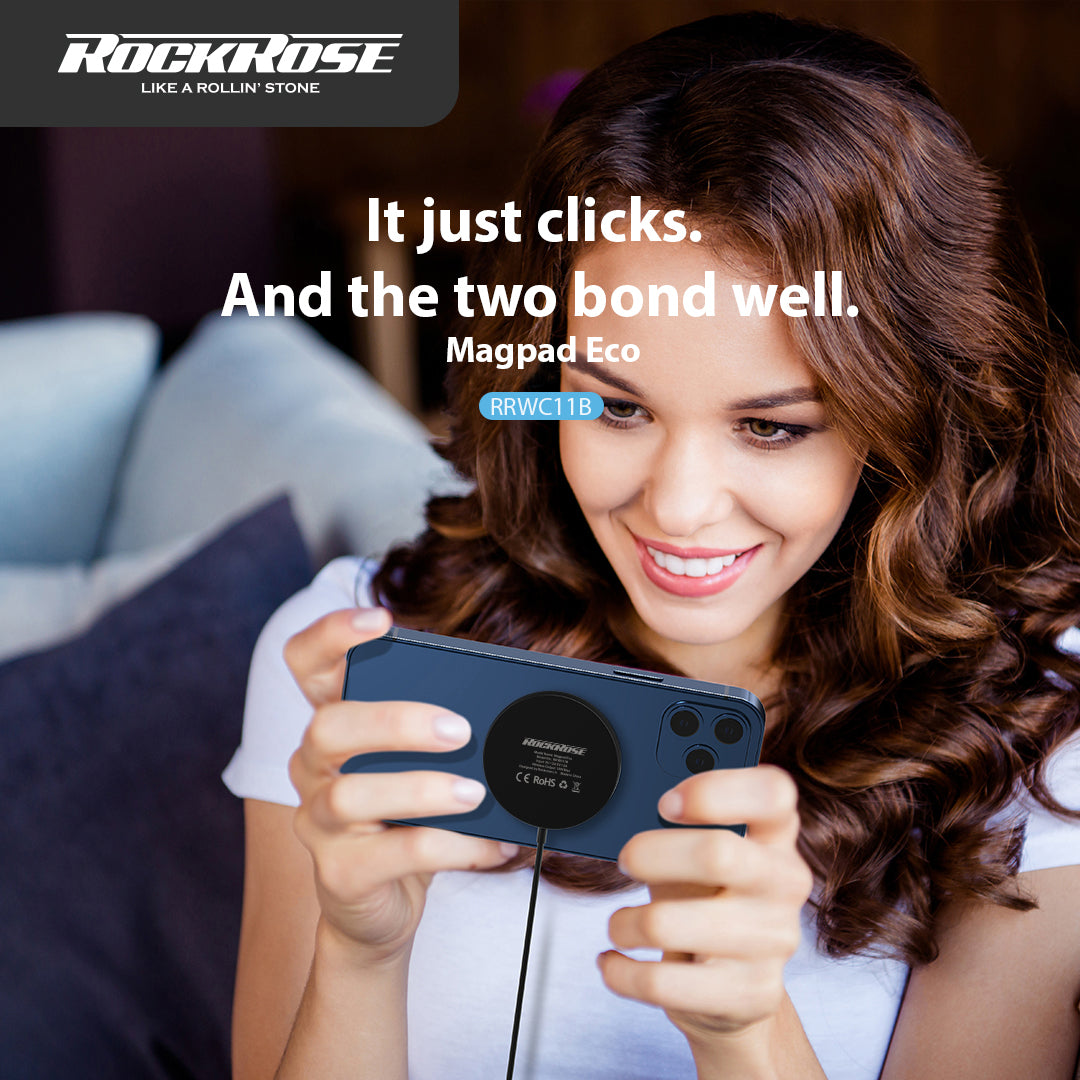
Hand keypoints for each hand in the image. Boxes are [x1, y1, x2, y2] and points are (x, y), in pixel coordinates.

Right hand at [283, 607, 518, 964]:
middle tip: (461, 730)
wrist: (379, 907)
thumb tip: (509, 704)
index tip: (382, 620)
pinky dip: (454, 846)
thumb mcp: (419, 764)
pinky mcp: (340, 874)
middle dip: (396, 721)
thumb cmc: (404, 818)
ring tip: (477, 792)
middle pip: (328, 726)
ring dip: (423, 788)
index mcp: (334, 723)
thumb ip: (441, 730)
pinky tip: (494, 844)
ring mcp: (319, 822)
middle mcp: (313, 767)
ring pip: (353, 794)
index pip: (306, 663)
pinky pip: (395, 854)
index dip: (331, 634)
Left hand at [601, 765, 811, 1048]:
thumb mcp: (696, 854)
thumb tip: (627, 806)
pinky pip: (662, 982)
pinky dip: (621, 971)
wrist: (736, 991)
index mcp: (776, 835)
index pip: (772, 792)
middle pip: (718, 853)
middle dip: (650, 853)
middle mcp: (784, 883)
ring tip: (620, 924)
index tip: (666, 802)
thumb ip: (675, 825)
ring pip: (670, 924)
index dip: (716, 789)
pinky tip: (614, 962)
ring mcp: (773, 942)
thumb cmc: (708, 901)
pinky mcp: (750, 995)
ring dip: (626, 923)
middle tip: (626, 860)